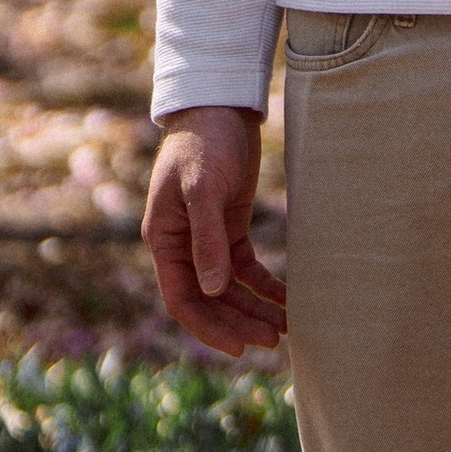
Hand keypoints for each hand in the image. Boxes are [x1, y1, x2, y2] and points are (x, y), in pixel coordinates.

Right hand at [144, 105, 287, 354]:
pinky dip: (263, 285)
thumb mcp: (202, 188)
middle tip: (272, 341)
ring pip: (228, 289)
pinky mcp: (230, 226)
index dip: (209, 328)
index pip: (183, 300)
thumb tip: (213, 290)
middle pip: (208, 300)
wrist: (220, 104)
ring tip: (285, 327)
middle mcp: (182, 246)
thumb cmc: (204, 141)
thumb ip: (206, 238)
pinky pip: (245, 268)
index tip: (239, 347)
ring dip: (253, 309)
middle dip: (238, 323)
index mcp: (164, 241)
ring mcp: (206, 238)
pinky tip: (286, 299)